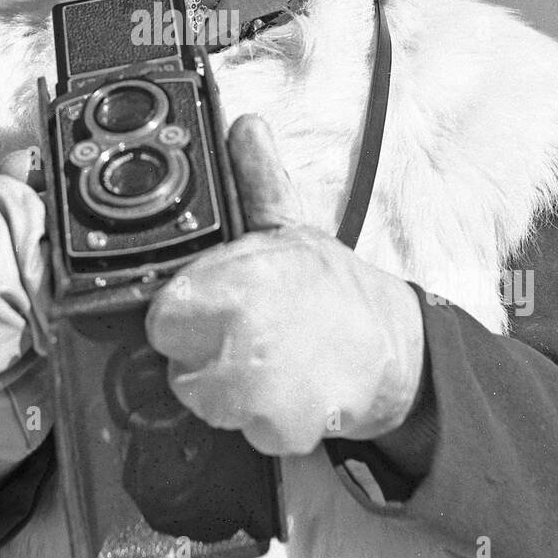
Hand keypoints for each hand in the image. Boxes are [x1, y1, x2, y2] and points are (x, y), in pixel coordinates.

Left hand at [145, 115, 424, 455]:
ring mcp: (256, 390)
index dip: (181, 308)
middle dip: (198, 348)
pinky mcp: (274, 430)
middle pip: (174, 357)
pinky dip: (256, 419)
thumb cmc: (336, 292)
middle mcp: (240, 336)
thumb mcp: (292, 229)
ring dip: (223, 387)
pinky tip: (283, 391)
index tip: (208, 303)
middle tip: (238, 332)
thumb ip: (257, 180)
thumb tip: (244, 127)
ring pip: (200, 397)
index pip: (162, 312)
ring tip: (264, 361)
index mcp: (236, 280)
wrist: (395, 352)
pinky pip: (238, 428)